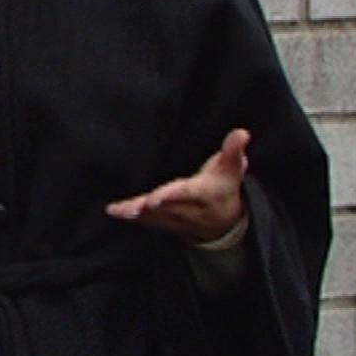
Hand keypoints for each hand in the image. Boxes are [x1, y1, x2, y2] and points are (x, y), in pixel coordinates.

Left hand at [105, 128, 249, 242]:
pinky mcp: (163, 221)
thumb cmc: (224, 187)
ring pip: (152, 216)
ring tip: (119, 210)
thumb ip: (233, 150)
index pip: (185, 194)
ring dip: (136, 213)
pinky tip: (113, 211)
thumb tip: (242, 133)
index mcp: (202, 193)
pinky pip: (146, 220)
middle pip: (164, 208)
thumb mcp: (232, 168)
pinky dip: (130, 216)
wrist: (223, 222)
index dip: (171, 196)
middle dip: (148, 207)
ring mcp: (174, 218)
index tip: (157, 198)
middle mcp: (186, 209)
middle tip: (131, 208)